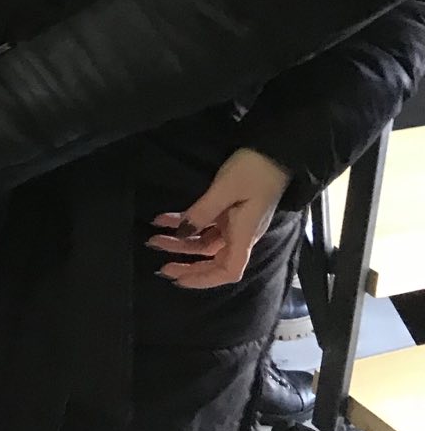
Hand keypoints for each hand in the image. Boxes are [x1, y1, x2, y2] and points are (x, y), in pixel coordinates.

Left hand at [149, 148, 290, 289]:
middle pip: (212, 258)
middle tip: (160, 264)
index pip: (227, 270)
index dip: (204, 279)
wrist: (274, 151)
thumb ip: (202, 213)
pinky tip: (164, 219)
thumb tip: (182, 234)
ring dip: (181, 241)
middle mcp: (241, 234)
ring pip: (205, 240)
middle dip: (187, 264)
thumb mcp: (224, 190)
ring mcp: (236, 222)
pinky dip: (185, 221)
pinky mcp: (231, 209)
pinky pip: (206, 223)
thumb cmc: (253, 171)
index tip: (179, 279)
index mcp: (244, 235)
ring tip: (155, 238)